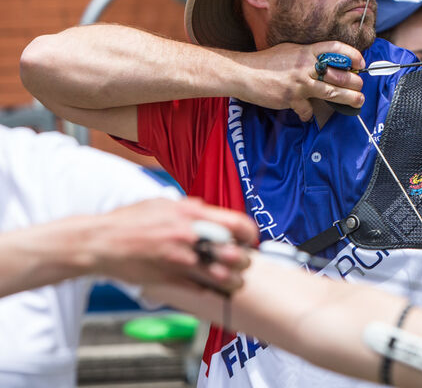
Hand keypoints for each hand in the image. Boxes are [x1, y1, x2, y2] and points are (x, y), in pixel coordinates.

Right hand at [90, 198, 256, 292]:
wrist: (99, 242)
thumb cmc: (130, 221)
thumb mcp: (164, 204)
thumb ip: (191, 208)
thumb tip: (210, 211)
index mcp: (192, 214)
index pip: (238, 224)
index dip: (249, 234)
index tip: (249, 240)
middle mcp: (189, 237)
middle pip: (235, 254)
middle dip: (243, 260)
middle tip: (242, 261)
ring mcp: (179, 260)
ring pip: (222, 277)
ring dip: (232, 280)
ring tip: (233, 280)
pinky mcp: (169, 279)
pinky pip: (201, 289)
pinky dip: (211, 290)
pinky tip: (212, 288)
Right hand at [238, 41, 365, 119]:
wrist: (244, 73)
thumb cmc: (266, 62)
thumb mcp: (290, 50)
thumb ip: (308, 55)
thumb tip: (326, 61)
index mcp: (306, 51)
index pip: (336, 48)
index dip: (352, 55)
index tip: (361, 63)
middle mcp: (305, 65)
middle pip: (339, 73)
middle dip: (355, 81)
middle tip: (360, 86)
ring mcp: (299, 83)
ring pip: (332, 92)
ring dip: (348, 98)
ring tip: (357, 101)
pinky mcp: (292, 98)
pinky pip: (308, 109)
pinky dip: (309, 113)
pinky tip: (308, 114)